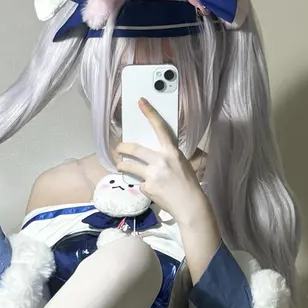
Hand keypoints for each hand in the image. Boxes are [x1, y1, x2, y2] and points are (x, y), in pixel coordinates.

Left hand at [114, 101, 211, 228]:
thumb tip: (154, 154)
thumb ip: (168, 156)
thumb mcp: (183, 164)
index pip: (160, 127)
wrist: (189, 205)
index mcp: (172, 152)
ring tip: (120, 166)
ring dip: (121, 165)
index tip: (140, 102)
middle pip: (133, 149)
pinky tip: (150, 190)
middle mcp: (161, 160)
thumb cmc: (189, 184)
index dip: (149, 113)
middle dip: (121, 148)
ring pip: (128, 166)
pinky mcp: (147, 187)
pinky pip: (138, 183)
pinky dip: (141, 186)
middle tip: (118, 149)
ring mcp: (152, 175)